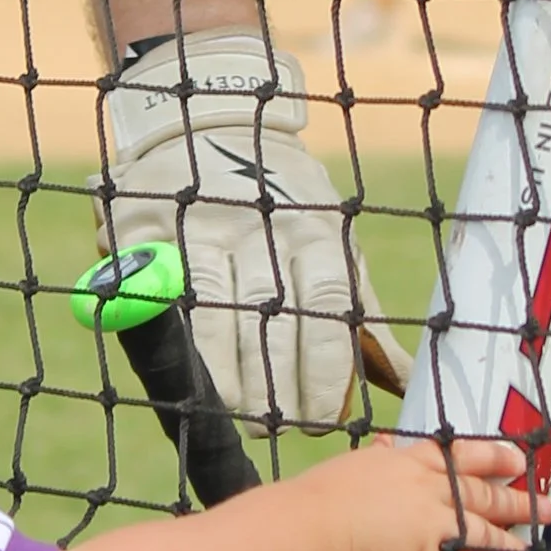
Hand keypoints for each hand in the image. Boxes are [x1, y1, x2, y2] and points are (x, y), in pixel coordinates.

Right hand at [96, 32, 399, 435]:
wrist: (216, 123)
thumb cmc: (288, 204)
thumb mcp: (335, 243)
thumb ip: (362, 313)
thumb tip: (404, 382)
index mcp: (316, 228)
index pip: (326, 308)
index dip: (323, 370)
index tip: (320, 419)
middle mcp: (259, 223)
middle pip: (269, 317)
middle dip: (273, 384)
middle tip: (273, 427)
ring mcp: (199, 221)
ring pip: (210, 311)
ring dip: (222, 373)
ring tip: (232, 413)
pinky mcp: (147, 223)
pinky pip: (155, 291)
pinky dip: (167, 336)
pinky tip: (179, 375)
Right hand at [327, 434, 548, 550]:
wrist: (319, 525)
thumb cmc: (326, 491)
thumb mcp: (357, 463)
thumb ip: (379, 457)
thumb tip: (383, 446)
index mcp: (414, 461)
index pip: (465, 455)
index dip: (496, 458)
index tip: (519, 461)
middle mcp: (434, 490)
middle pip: (485, 495)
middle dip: (519, 503)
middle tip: (548, 508)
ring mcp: (436, 525)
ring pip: (486, 533)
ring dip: (516, 544)